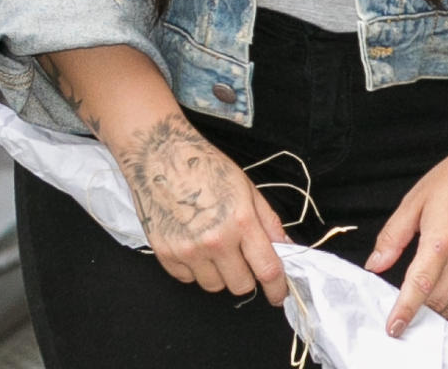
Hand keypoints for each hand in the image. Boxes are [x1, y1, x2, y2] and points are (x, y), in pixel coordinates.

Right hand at [117, 112, 290, 305]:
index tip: (278, 294)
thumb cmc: (205, 166)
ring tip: (213, 244)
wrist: (162, 155)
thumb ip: (268, 222)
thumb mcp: (246, 187)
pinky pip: (187, 279)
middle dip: (246, 275)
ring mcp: (188, 250)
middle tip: (240, 255)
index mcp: (240, 220)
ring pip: (214, 286)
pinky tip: (192, 242)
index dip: (277, 288)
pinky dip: (194, 268)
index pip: (267, 269)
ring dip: (219, 272)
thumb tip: (285, 248)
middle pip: (241, 285)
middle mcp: (215, 240)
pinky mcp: (166, 254)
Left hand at [365, 139, 447, 334]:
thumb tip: (376, 263)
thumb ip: (393, 235)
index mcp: (441, 239)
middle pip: (437, 300)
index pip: (419, 286)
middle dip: (418, 313)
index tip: (394, 327)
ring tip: (422, 317)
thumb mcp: (416, 199)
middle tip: (403, 316)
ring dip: (437, 314)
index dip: (405, 311)